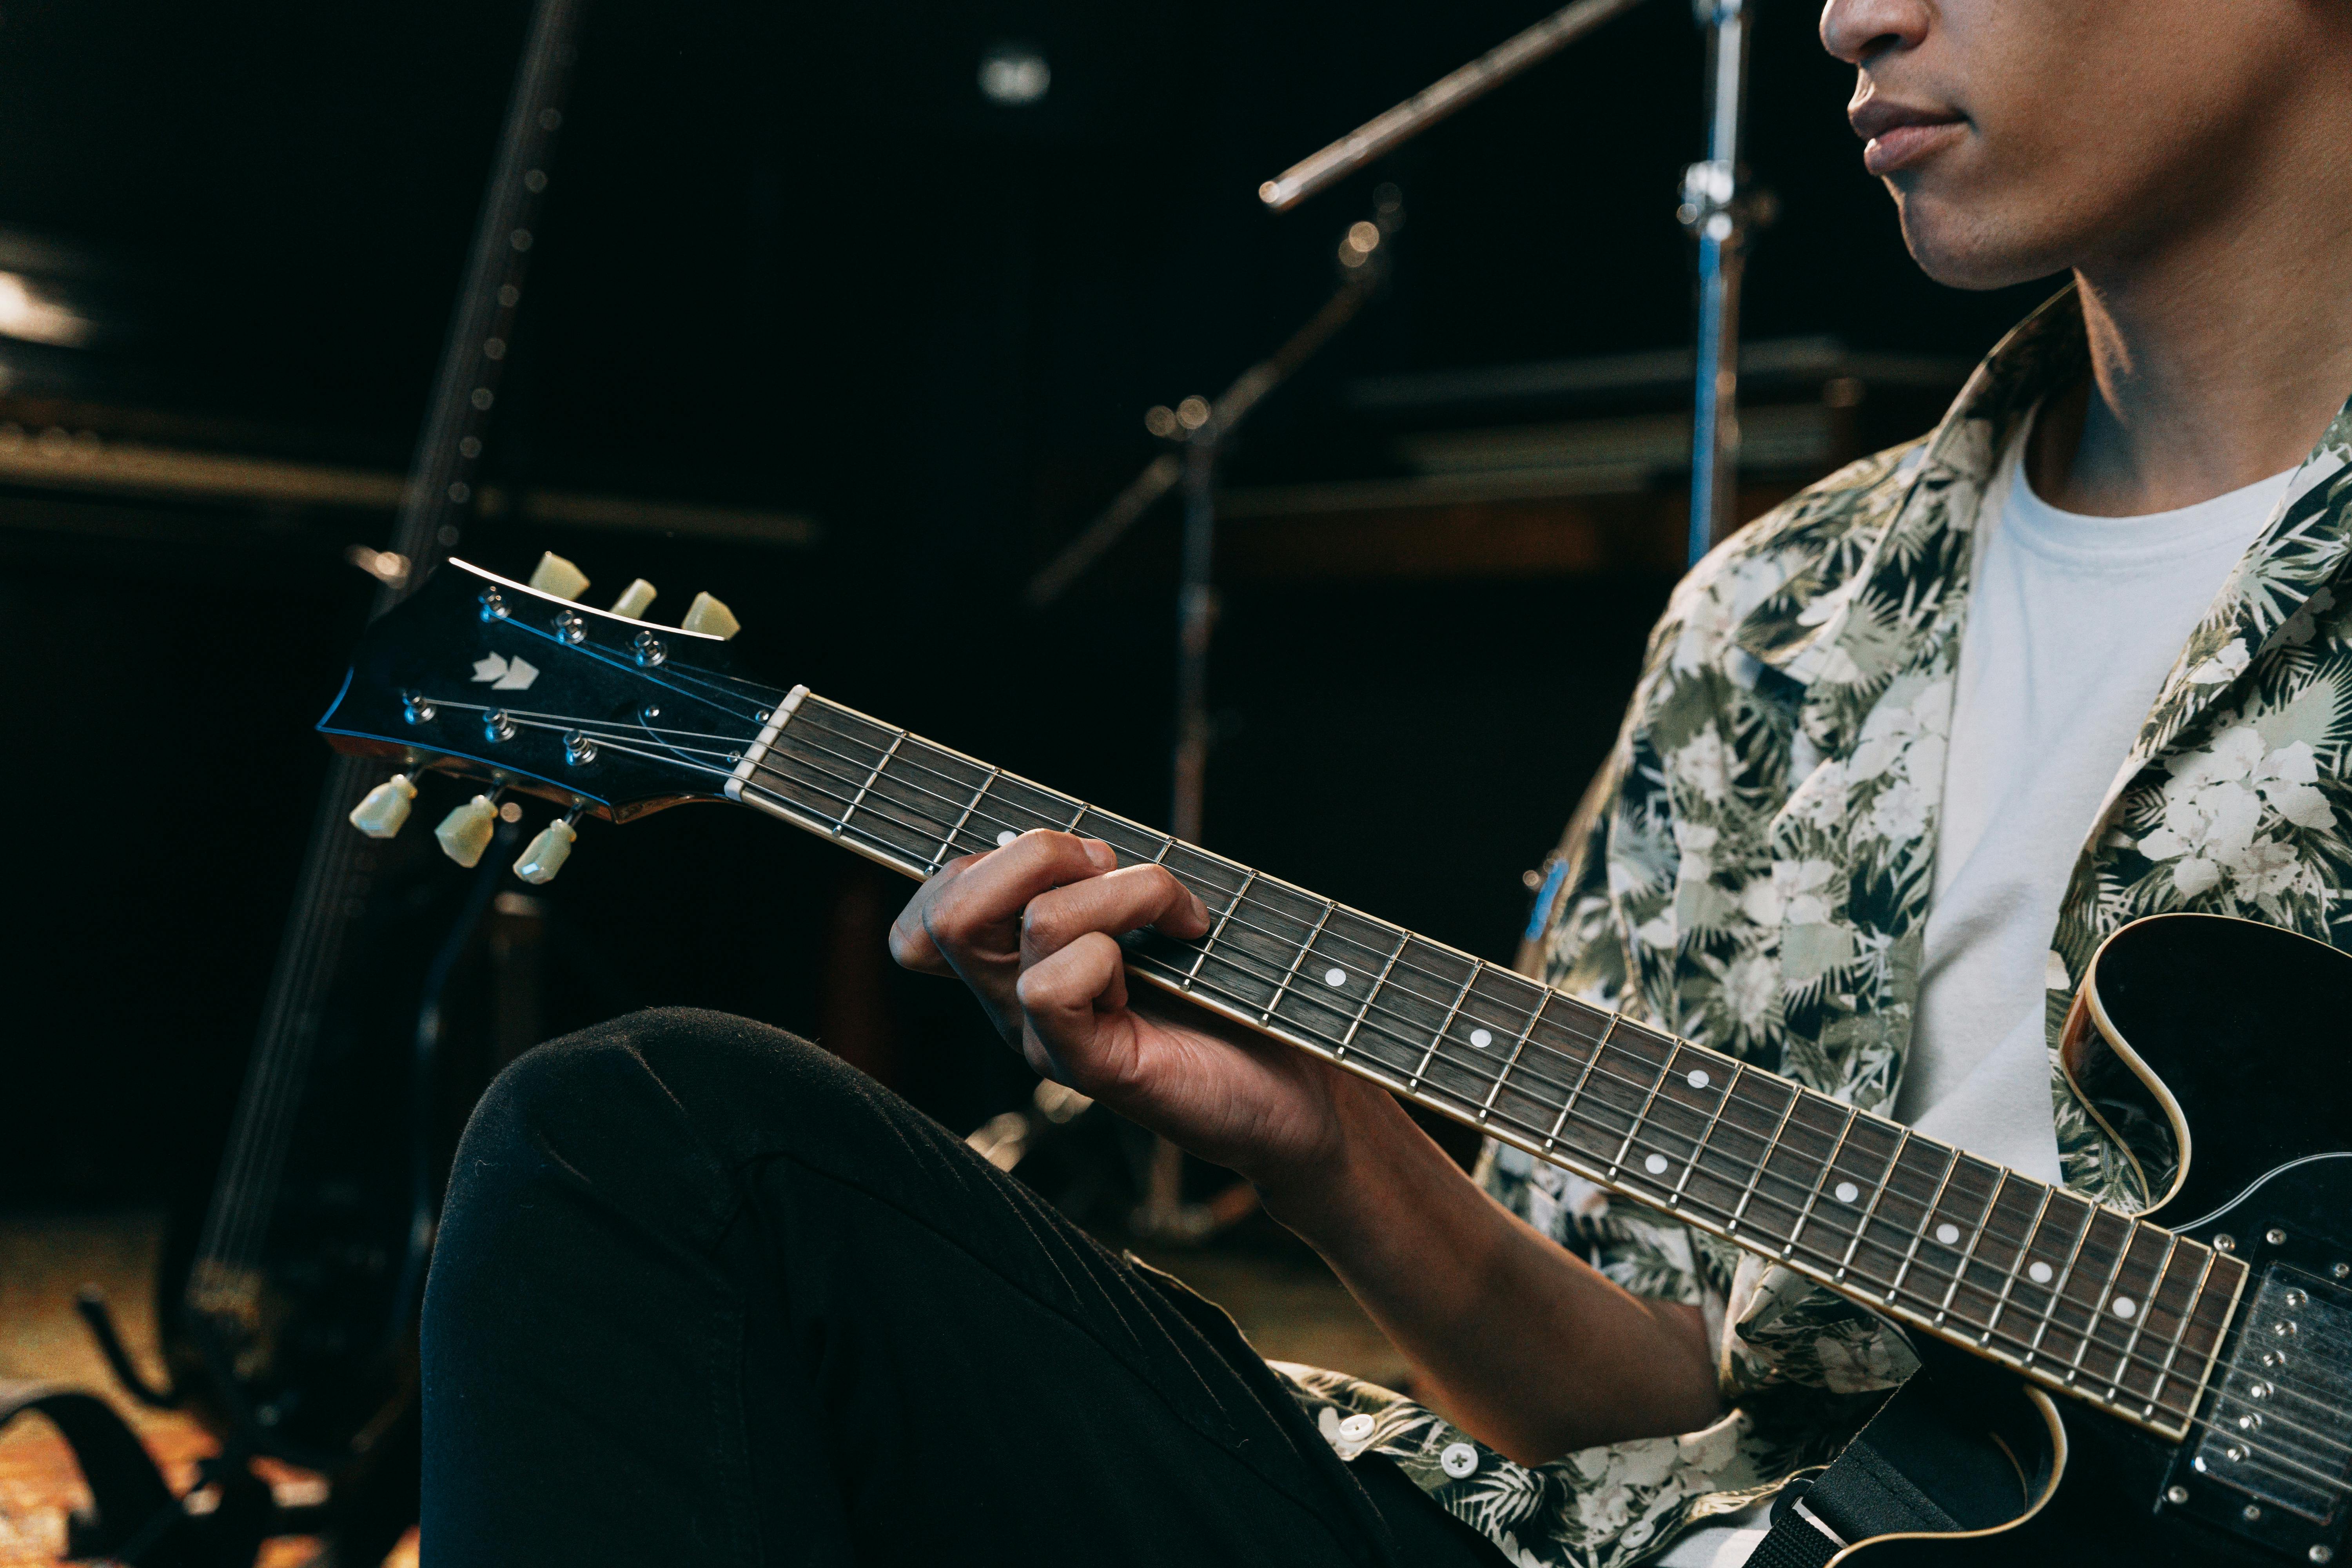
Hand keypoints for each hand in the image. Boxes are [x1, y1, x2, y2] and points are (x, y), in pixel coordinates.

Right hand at [888, 831, 1405, 1193]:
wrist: (1304, 1085)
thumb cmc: (1236, 989)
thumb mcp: (1156, 909)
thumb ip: (1096, 877)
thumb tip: (1056, 844)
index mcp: (1020, 960)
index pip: (931, 910)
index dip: (965, 865)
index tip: (1071, 858)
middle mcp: (1017, 1002)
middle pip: (950, 911)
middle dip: (1040, 852)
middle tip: (1113, 870)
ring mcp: (1048, 1040)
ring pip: (1033, 924)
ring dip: (1123, 893)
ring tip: (1179, 916)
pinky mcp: (1090, 1069)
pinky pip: (1054, 988)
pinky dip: (1117, 950)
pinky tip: (1176, 956)